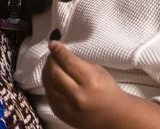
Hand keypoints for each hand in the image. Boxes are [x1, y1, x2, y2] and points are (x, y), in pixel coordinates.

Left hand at [43, 41, 159, 128]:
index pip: (68, 62)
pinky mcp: (60, 113)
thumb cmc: (107, 91)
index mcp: (91, 82)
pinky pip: (48, 94)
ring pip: (47, 83)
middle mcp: (77, 96)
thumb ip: (77, 62)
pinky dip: (49, 83)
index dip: (58, 50)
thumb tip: (59, 51)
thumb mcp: (98, 71)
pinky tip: (54, 78)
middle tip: (54, 54)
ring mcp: (66, 107)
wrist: (112, 116)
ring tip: (53, 64)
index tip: (53, 44)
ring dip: (47, 70)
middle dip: (51, 59)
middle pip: (54, 72)